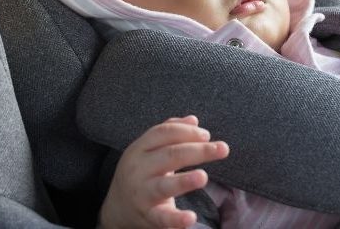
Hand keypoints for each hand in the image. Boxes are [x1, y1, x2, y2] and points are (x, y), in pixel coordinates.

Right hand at [99, 115, 229, 228]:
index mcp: (140, 149)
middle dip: (198, 150)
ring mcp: (142, 193)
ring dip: (184, 181)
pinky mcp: (148, 215)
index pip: (164, 133)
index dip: (187, 132)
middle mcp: (139, 169)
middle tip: (222, 148)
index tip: (207, 135)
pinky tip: (191, 219)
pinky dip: (176, 219)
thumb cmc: (141, 173)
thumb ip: (170, 133)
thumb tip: (194, 120)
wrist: (117, 208)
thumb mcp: (148, 150)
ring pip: (163, 186)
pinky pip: (163, 218)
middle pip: (170, 155)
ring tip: (202, 177)